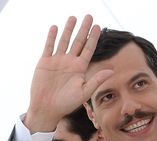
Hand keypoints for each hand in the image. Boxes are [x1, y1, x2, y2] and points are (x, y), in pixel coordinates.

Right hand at [25, 15, 112, 132]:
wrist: (47, 108)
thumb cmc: (66, 103)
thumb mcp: (84, 92)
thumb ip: (96, 80)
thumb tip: (111, 70)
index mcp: (80, 68)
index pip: (89, 49)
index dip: (93, 38)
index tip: (98, 27)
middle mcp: (70, 62)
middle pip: (78, 41)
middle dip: (83, 29)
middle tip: (89, 16)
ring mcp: (57, 60)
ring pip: (64, 41)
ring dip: (68, 29)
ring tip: (73, 17)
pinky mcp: (45, 62)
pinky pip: (49, 46)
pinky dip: (52, 37)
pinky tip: (55, 27)